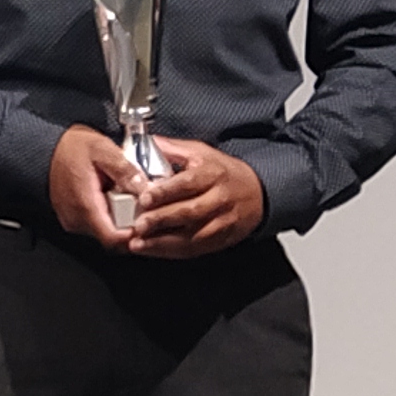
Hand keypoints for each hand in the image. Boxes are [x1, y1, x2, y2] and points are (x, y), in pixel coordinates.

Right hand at [48, 124, 146, 246]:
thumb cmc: (72, 148)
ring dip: (118, 219)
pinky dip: (107, 216)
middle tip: (138, 202)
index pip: (112, 238)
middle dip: (129, 223)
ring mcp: (73, 221)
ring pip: (104, 232)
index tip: (145, 219)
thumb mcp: (103, 150)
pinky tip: (111, 198)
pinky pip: (95, 225)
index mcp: (86, 206)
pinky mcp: (72, 219)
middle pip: (111, 236)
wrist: (47, 148)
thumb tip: (145, 188)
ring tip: (123, 196)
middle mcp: (77, 219)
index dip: (133, 233)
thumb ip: (125, 170)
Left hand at [126, 136, 267, 256]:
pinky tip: (153, 251)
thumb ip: (173, 149)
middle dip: (162, 220)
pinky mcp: (221, 240)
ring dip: (163, 242)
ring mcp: (222, 222)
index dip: (165, 192)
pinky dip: (172, 252)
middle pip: (190, 212)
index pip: (187, 183)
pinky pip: (196, 249)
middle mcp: (219, 199)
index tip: (144, 198)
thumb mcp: (201, 153)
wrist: (257, 193)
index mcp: (212, 174)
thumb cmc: (222, 171)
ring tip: (138, 244)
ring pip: (192, 236)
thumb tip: (145, 144)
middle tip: (138, 225)